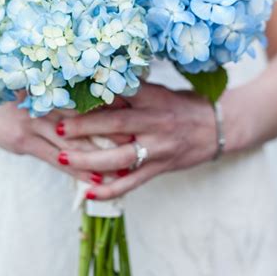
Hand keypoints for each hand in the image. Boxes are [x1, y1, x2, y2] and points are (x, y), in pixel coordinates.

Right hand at [0, 95, 132, 186]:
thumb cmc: (15, 92)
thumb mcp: (38, 81)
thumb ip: (65, 86)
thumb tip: (103, 86)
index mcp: (50, 83)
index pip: (87, 92)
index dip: (111, 100)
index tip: (136, 108)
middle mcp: (44, 101)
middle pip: (85, 117)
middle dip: (111, 129)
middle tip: (138, 137)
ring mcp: (33, 122)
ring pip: (73, 142)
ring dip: (99, 155)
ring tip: (124, 165)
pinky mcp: (24, 142)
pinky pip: (56, 159)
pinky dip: (77, 168)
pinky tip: (95, 178)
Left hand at [52, 82, 217, 198]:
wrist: (219, 126)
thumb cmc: (182, 105)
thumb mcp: (159, 91)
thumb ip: (130, 90)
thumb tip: (92, 82)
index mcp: (152, 97)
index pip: (120, 92)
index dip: (93, 94)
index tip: (66, 93)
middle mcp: (155, 121)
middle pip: (116, 124)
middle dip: (84, 126)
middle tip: (57, 127)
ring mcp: (158, 147)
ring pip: (120, 157)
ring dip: (89, 160)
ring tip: (63, 157)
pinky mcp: (161, 167)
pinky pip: (132, 182)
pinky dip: (109, 190)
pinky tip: (88, 193)